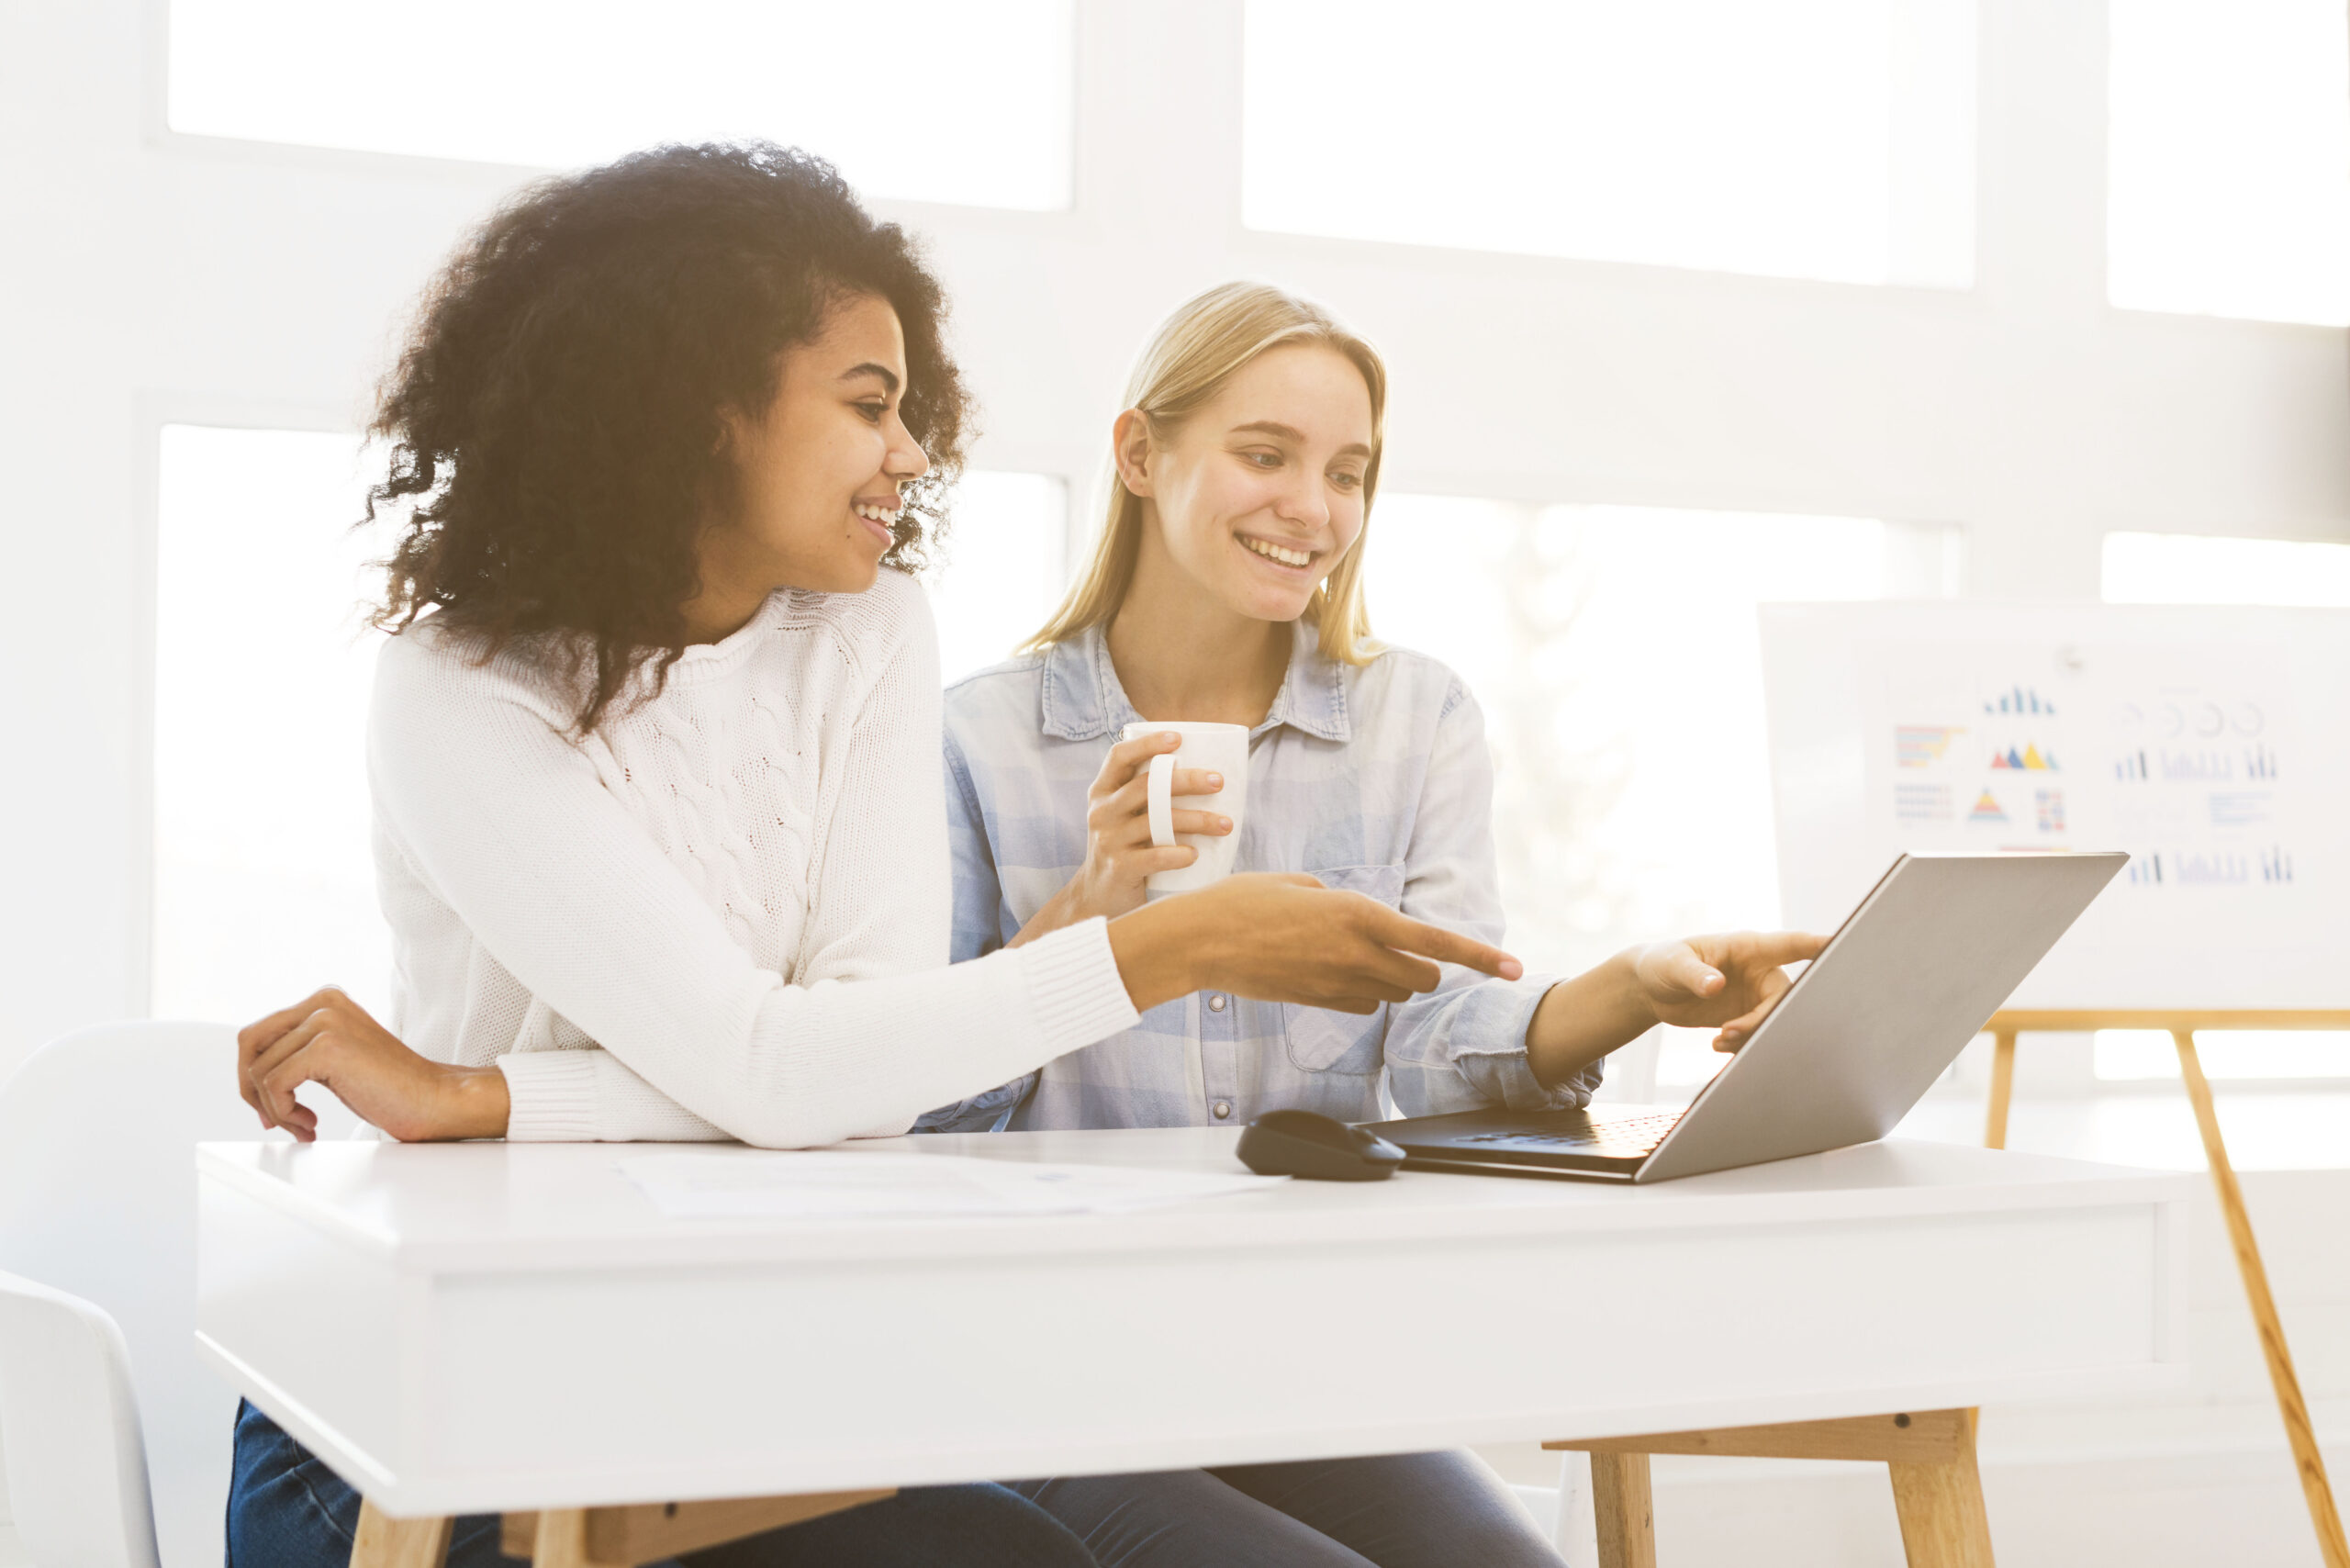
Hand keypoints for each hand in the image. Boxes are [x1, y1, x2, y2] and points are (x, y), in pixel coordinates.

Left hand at [236, 988, 510, 1142]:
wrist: (433, 1100)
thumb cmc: (392, 1088)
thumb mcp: (335, 1060)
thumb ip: (299, 1052)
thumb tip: (249, 1075)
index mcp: (325, 1000)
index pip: (259, 1033)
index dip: (255, 1075)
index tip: (275, 1106)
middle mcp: (323, 1003)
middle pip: (249, 1044)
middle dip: (252, 1089)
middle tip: (276, 1118)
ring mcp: (325, 1021)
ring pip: (258, 1070)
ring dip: (274, 1109)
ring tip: (304, 1126)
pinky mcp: (327, 1047)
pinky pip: (273, 1085)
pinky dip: (283, 1113)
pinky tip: (311, 1125)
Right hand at [1028, 732, 1232, 937]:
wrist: (1099, 896)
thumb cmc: (1126, 847)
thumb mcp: (1125, 816)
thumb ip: (1148, 796)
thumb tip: (1207, 775)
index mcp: (1103, 791)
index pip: (1119, 756)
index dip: (1147, 744)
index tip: (1178, 738)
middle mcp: (1102, 812)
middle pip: (1145, 786)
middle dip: (1186, 780)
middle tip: (1218, 781)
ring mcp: (1108, 840)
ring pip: (1156, 822)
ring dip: (1196, 820)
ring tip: (1225, 824)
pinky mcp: (1119, 868)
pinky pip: (1153, 857)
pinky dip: (1178, 854)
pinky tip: (1196, 854)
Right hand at [1107, 872, 1522, 1013]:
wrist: (1199, 942)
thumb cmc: (1242, 900)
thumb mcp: (1298, 881)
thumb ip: (1337, 900)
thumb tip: (1355, 919)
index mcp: (1357, 915)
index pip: (1435, 941)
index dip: (1479, 956)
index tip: (1513, 966)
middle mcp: (1354, 954)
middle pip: (1422, 976)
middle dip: (1424, 966)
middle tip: (1404, 948)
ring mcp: (1335, 984)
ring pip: (1394, 994)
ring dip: (1393, 979)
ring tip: (1357, 954)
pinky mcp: (1316, 1003)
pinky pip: (1362, 1005)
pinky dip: (1363, 992)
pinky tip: (1333, 973)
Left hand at [1629, 931, 1827, 1050]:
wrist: (1651, 990)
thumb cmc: (1662, 963)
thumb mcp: (1673, 964)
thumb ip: (1695, 973)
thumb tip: (1715, 985)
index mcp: (1748, 948)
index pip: (1791, 945)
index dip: (1818, 945)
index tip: (1843, 943)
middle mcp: (1760, 972)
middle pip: (1787, 997)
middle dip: (1766, 1019)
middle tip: (1730, 1031)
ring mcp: (1756, 996)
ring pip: (1776, 1021)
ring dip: (1752, 1036)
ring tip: (1719, 1042)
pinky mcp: (1748, 1018)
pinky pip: (1761, 1035)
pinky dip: (1743, 1046)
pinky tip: (1716, 1047)